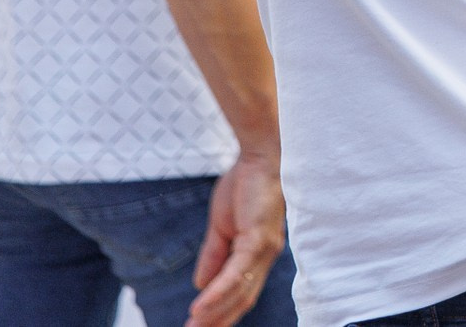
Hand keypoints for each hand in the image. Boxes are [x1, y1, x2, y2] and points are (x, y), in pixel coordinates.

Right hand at [189, 151, 287, 326]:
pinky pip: (237, 273)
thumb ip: (213, 256)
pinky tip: (200, 306)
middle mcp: (266, 256)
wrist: (260, 155)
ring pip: (240, 291)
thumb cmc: (245, 185)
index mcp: (258, 254)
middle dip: (219, 320)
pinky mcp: (260, 238)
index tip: (200, 326)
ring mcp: (265, 249)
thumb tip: (200, 286)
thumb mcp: (222, 227)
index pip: (241, 292)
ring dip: (215, 312)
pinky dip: (218, 292)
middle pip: (243, 299)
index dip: (222, 312)